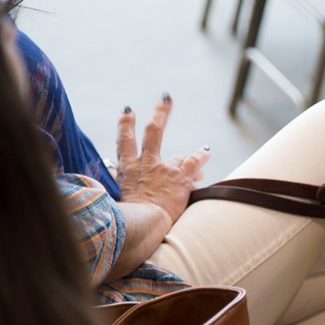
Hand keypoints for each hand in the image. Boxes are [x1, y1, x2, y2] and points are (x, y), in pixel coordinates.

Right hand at [115, 94, 210, 225]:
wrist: (142, 224)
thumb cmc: (127, 218)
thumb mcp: (118, 198)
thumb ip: (123, 184)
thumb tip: (120, 174)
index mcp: (127, 169)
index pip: (124, 141)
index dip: (125, 124)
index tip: (128, 110)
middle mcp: (146, 164)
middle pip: (153, 132)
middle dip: (160, 114)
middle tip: (165, 99)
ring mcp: (164, 169)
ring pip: (179, 157)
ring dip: (187, 162)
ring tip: (198, 163)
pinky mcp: (181, 177)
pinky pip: (195, 162)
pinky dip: (202, 156)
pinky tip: (207, 152)